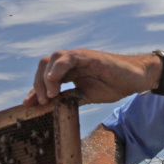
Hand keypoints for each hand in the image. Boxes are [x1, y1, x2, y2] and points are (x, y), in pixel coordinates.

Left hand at [23, 48, 158, 106]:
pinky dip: (58, 68)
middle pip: (43, 64)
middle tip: (42, 102)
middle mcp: (70, 61)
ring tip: (49, 95)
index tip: (27, 105)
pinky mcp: (90, 56)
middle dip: (37, 84)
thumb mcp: (85, 96)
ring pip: (53, 58)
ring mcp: (80, 57)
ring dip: (46, 77)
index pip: (44, 76)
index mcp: (68, 70)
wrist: (135, 79)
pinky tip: (55, 82)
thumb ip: (68, 98)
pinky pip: (69, 57)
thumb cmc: (112, 85)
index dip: (34, 89)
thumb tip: (48, 106)